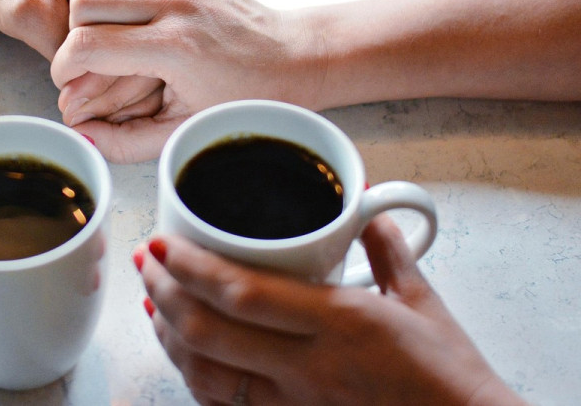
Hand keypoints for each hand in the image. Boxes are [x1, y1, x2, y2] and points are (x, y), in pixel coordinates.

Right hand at [52, 0, 320, 162]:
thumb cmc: (246, 100)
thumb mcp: (186, 131)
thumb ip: (127, 141)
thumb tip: (79, 136)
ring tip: (95, 26)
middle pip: (86, 1)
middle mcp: (176, 4)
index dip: (63, 67)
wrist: (295, 60)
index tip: (67, 82)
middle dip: (71, 33)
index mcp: (174, 48)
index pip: (88, 47)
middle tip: (84, 58)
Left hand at [134, 217, 528, 405]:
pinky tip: (184, 353)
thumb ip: (388, 251)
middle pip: (207, 332)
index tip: (161, 243)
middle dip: (163, 293)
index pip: (241, 292)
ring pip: (204, 374)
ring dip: (167, 336)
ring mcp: (295, 405)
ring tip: (153, 304)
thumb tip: (369, 209)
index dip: (189, 267)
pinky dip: (193, 377)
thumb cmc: (447, 376)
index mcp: (340, 322)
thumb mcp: (423, 303)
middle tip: (147, 264)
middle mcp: (308, 367)